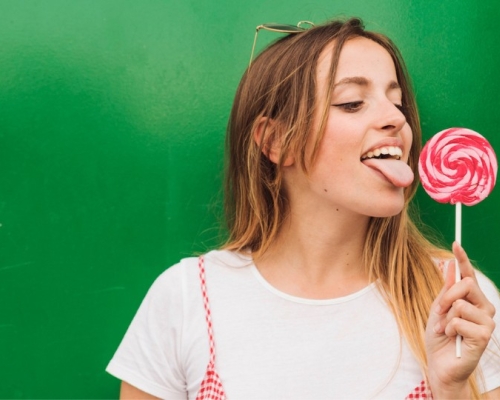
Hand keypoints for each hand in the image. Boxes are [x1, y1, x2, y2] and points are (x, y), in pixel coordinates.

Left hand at [425, 242, 495, 398]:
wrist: (439, 363)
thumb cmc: (440, 337)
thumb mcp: (439, 308)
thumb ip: (446, 289)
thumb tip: (449, 264)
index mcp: (472, 299)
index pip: (469, 275)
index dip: (463, 258)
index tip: (455, 243)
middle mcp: (484, 307)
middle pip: (465, 284)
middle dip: (446, 296)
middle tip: (438, 312)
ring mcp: (487, 321)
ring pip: (460, 303)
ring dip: (445, 317)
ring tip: (445, 330)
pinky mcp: (484, 335)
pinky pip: (459, 320)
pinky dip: (449, 329)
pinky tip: (452, 338)